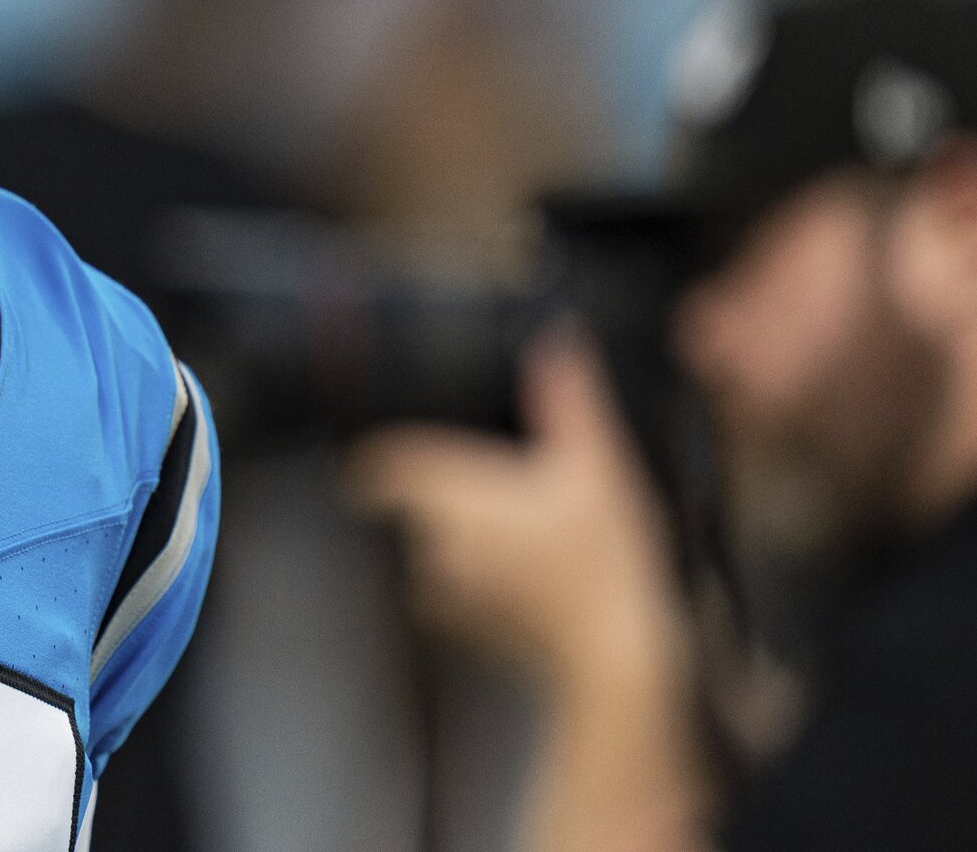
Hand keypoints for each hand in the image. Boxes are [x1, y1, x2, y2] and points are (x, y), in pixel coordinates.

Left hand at [347, 330, 686, 692]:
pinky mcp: (467, 629)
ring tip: (515, 527)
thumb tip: (556, 340)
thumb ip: (568, 399)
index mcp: (449, 494)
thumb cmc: (604, 557)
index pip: (380, 465)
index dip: (375, 453)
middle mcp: (433, 542)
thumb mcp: (597, 464)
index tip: (376, 449)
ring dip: (459, 538)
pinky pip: (454, 593)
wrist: (618, 654)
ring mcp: (447, 591)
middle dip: (438, 492)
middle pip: (411, 505)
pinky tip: (524, 572)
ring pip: (431, 550)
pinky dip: (478, 578)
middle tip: (485, 479)